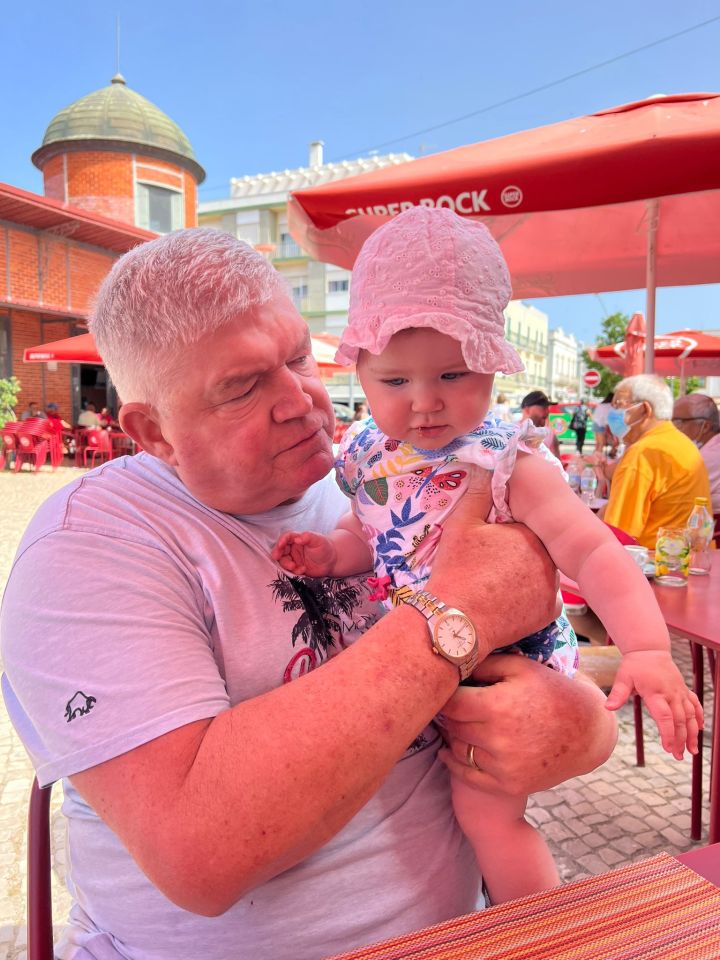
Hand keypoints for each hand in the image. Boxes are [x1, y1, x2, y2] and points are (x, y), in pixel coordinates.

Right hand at [271, 531, 336, 576]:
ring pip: (283, 561)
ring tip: (294, 566)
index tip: (280, 545)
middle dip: (278, 554)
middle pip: (281, 549)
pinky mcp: (296, 568)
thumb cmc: (325, 547)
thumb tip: (297, 539)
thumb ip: (308, 537)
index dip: (281, 540)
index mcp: (297, 539)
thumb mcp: (318, 540)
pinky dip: (294, 571)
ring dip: (286, 564)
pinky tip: (303, 570)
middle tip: (277, 557)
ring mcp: (294, 558)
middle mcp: (293, 548)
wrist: (332, 561)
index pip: (286, 537)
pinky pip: (290, 570)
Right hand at [428, 466, 558, 654]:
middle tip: (490, 563)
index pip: (524, 525)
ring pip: (540, 572)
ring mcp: (551, 589)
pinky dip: (531, 598)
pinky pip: (544, 598)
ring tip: (496, 581)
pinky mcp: (549, 613)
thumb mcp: (460, 524)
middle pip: (534, 548)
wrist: (455, 622)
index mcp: (530, 534)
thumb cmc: (456, 570)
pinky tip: (508, 598)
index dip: (505, 532)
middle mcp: (548, 560)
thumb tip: (486, 468)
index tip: (489, 542)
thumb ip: (478, 493)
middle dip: (516, 552)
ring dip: (525, 573)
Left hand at [437, 655, 616, 795]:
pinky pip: (468, 775)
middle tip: (447, 702)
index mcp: (498, 707)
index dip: (442, 694)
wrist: (588, 732)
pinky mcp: (509, 785)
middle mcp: (498, 739)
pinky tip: (448, 751)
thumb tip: (452, 662)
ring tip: (454, 721)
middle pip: (452, 725)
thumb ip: (483, 664)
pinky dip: (454, 762)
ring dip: (452, 735)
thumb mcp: (520, 668)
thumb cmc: (552, 692)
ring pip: (458, 749)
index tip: (441, 687)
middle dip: (447, 713)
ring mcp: (504, 766)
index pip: (449, 703)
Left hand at [605, 650, 702, 759]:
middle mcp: (671, 694)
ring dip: (693, 733)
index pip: (665, 717)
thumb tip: (607, 707)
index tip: (669, 749)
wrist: (649, 650)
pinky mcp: (684, 689)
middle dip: (680, 740)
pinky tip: (700, 729)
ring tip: (692, 751)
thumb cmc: (634, 665)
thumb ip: (618, 694)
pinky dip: (699, 716)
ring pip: (690, 715)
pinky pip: (695, 704)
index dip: (668, 734)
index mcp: (655, 693)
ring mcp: (679, 692)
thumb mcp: (623, 678)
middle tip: (678, 756)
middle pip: (679, 720)